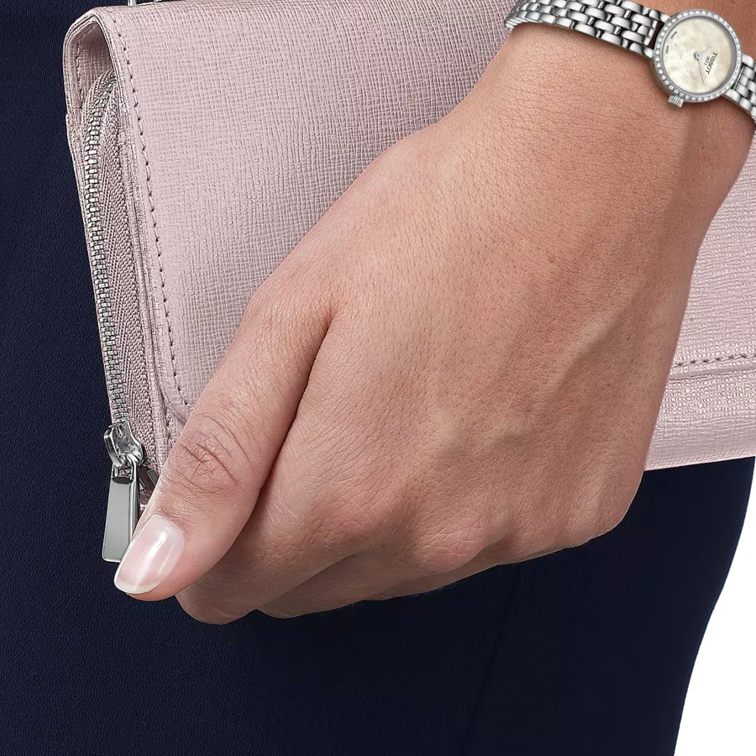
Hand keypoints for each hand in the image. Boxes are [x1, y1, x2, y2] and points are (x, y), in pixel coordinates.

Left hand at [112, 0, 755, 618]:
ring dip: (393, 509)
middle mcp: (440, 538)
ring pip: (406, 570)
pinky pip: (496, 540)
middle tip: (339, 398)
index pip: (229, 587)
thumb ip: (219, 454)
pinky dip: (480, 492)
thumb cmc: (450, 211)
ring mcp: (523, 530)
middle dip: (302, 518)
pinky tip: (496, 399)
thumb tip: (152, 571)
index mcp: (348, 491)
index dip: (217, 531)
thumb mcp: (294, 308)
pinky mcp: (585, 510)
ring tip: (424, 385)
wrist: (603, 167)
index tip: (248, 461)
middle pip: (317, 588)